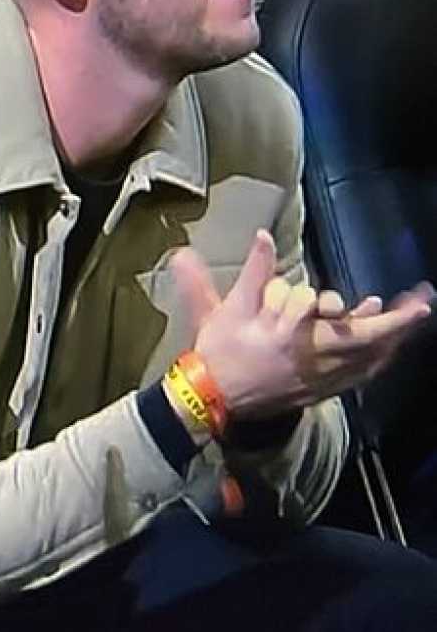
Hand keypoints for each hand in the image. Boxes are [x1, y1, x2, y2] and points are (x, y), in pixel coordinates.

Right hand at [171, 231, 432, 419]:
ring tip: (411, 314)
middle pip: (364, 338)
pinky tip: (389, 346)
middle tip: (421, 301)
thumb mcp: (225, 308)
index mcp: (284, 334)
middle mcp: (310, 356)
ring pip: (368, 358)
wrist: (214, 396)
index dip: (320, 300)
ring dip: (392, 336)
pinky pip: (363, 373)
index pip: (313, 307)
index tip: (355, 298)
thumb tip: (263, 235)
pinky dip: (379, 356)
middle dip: (396, 320)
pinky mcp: (324, 390)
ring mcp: (321, 377)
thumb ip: (251, 271)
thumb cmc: (219, 352)